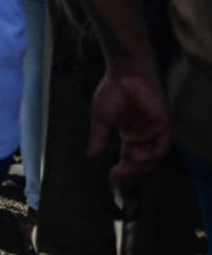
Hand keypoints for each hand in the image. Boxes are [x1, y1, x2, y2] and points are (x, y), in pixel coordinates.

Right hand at [89, 65, 171, 186]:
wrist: (123, 74)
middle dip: (131, 171)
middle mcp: (144, 136)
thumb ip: (98, 137)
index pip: (128, 158)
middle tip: (118, 175)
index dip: (122, 170)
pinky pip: (163, 144)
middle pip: (142, 161)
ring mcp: (155, 130)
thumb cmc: (112, 91)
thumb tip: (91, 154)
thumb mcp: (100, 118)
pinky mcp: (164, 123)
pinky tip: (138, 154)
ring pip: (154, 156)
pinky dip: (152, 152)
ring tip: (127, 165)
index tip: (112, 180)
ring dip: (141, 164)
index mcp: (130, 135)